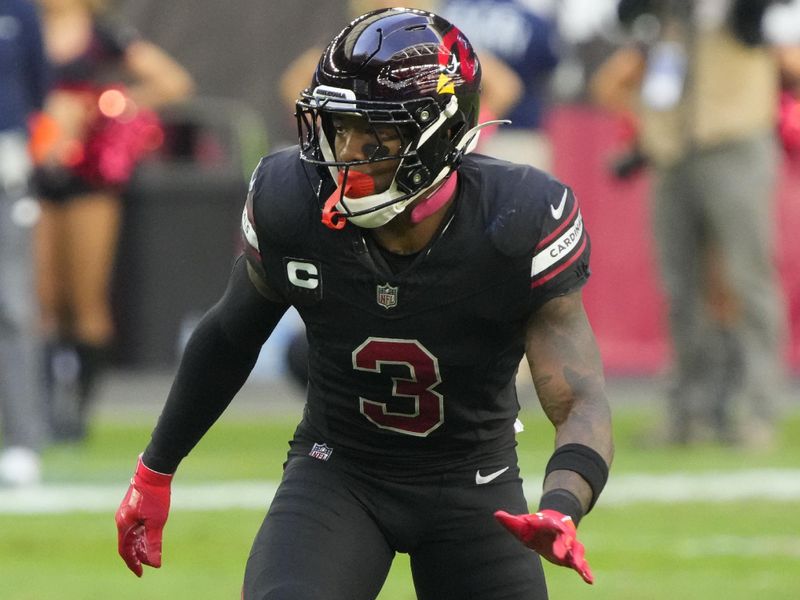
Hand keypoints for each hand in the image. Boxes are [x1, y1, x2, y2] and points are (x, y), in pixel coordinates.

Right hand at [115, 455, 172, 576]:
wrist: (154, 472)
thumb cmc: (155, 496)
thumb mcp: (156, 522)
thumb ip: (153, 543)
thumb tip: (154, 563)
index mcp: (123, 524)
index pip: (125, 551)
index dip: (133, 563)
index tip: (141, 573)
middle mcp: (121, 519)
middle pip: (127, 543)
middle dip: (137, 555)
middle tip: (148, 564)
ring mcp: (126, 512)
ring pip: (131, 534)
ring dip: (140, 545)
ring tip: (150, 553)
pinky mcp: (132, 506)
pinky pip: (134, 525)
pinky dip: (141, 534)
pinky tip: (150, 536)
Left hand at [494, 509, 593, 583]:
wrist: (553, 523)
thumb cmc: (535, 525)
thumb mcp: (522, 523)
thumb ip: (511, 521)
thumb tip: (496, 514)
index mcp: (549, 523)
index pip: (549, 523)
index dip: (550, 524)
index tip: (553, 526)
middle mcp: (562, 534)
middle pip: (565, 538)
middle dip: (563, 544)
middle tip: (561, 552)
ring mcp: (569, 545)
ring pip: (577, 551)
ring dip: (579, 559)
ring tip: (583, 570)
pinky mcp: (572, 556)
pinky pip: (581, 564)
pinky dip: (586, 571)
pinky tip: (590, 580)